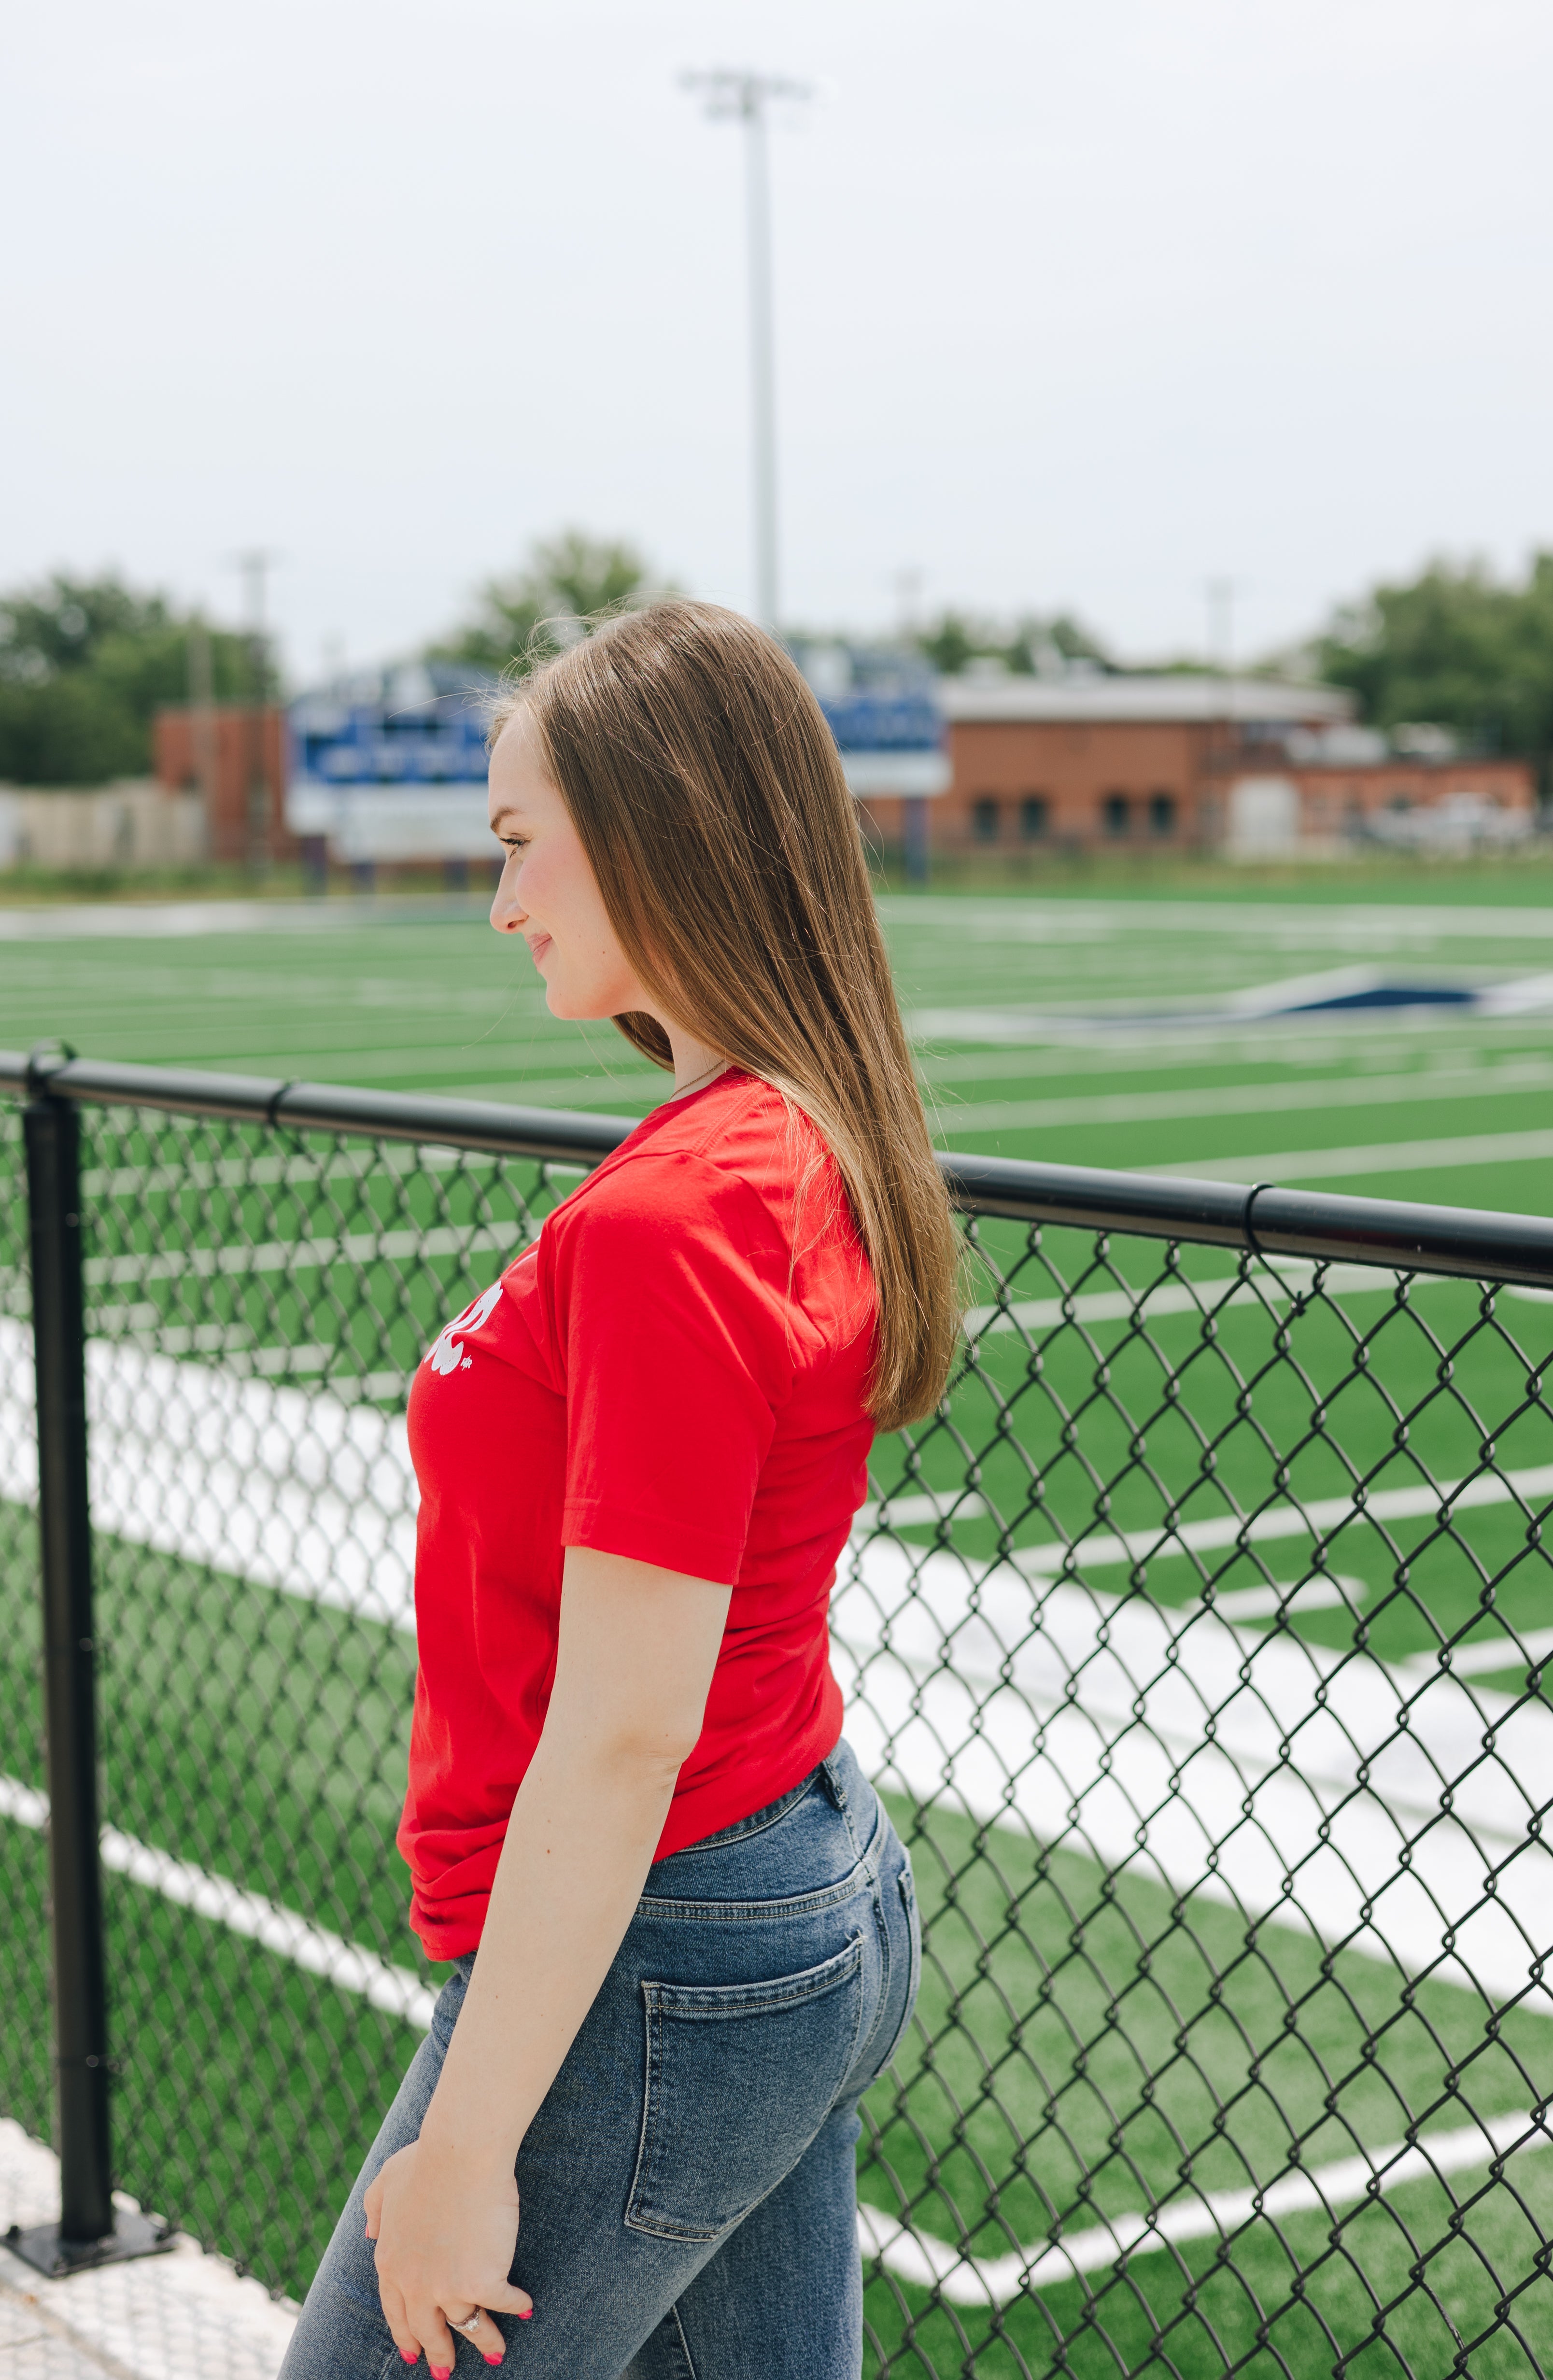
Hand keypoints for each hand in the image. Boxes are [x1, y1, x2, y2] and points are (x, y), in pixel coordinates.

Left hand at [364, 2139, 532, 2368]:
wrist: (460, 2153)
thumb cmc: (426, 2159)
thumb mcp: (386, 2181)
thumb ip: (375, 2209)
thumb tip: (370, 2234)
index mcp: (391, 2262)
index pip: (396, 2311)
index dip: (406, 2334)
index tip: (412, 2353)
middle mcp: (415, 2284)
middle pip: (428, 2330)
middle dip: (438, 2354)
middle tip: (445, 2370)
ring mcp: (449, 2287)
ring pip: (467, 2327)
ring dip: (484, 2342)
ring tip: (495, 2354)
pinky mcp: (482, 2283)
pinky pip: (502, 2304)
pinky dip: (516, 2307)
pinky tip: (525, 2308)